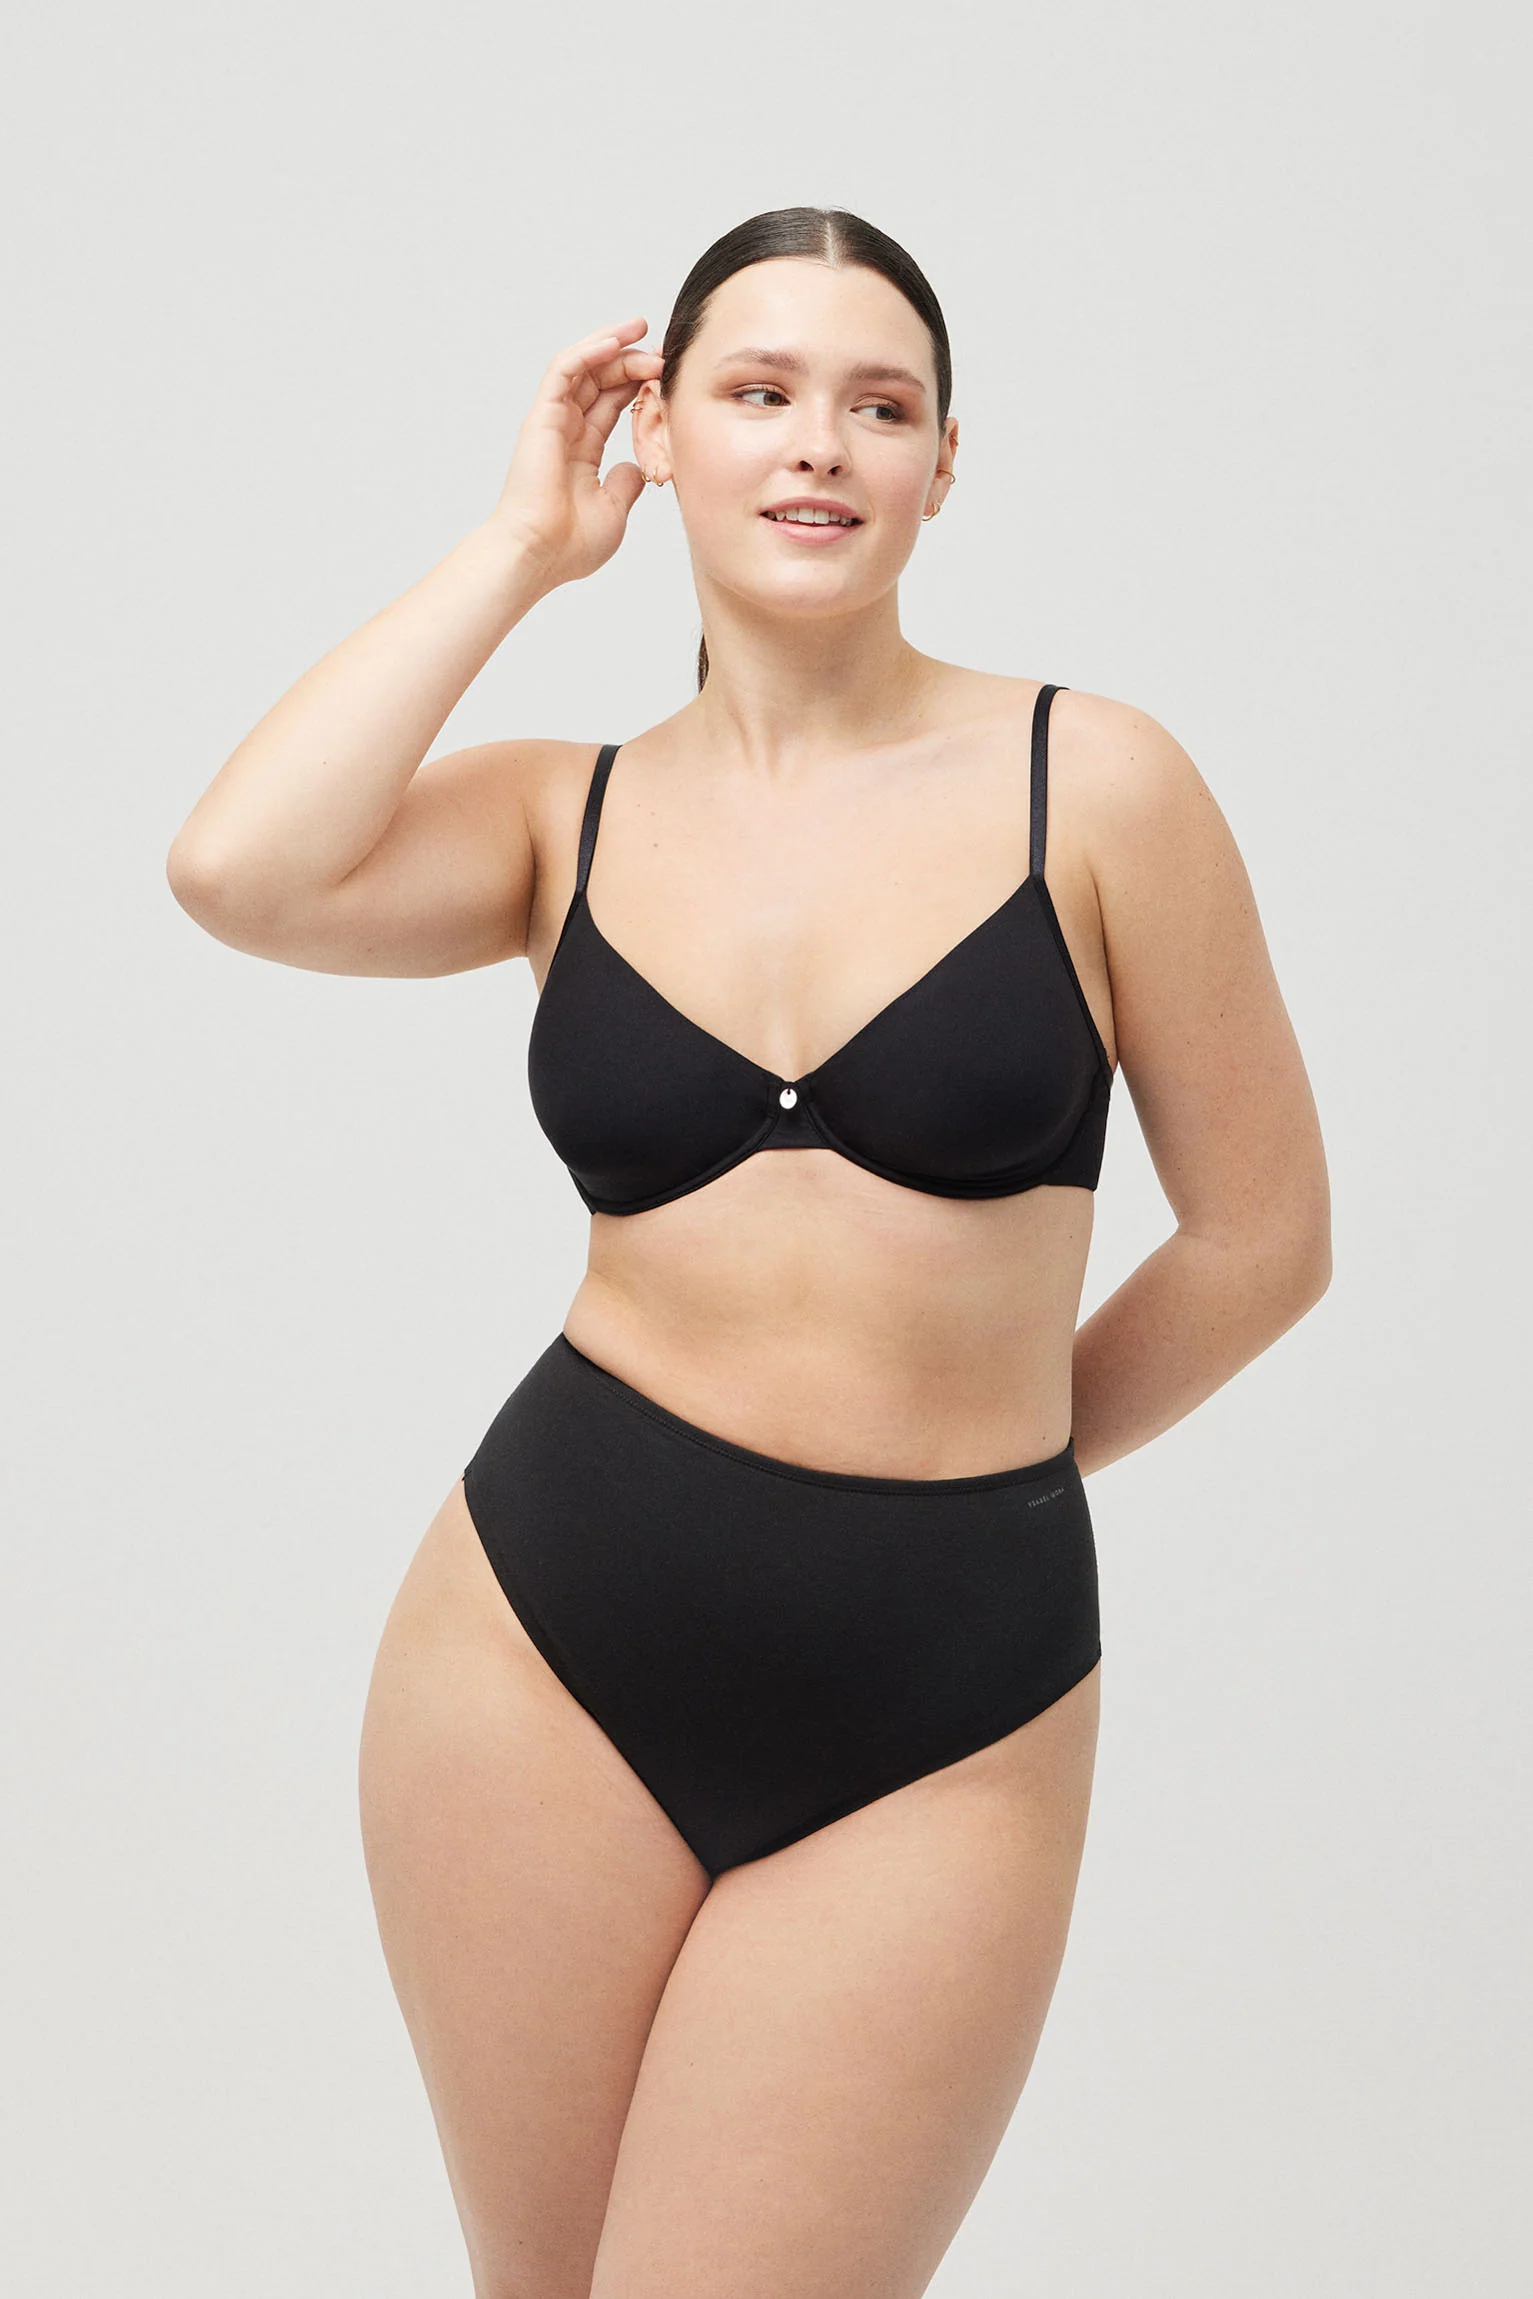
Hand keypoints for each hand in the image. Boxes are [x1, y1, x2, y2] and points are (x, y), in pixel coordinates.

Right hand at [487, 318, 664, 588]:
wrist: (539, 554)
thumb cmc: (570, 544)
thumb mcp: (614, 511)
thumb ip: (625, 484)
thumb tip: (636, 468)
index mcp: (582, 451)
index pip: (613, 402)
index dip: (640, 383)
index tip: (669, 374)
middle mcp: (566, 431)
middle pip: (601, 379)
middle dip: (633, 359)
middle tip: (664, 350)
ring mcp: (552, 421)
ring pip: (583, 366)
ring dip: (613, 344)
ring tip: (642, 328)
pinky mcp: (542, 416)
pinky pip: (564, 370)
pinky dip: (588, 351)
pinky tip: (616, 342)